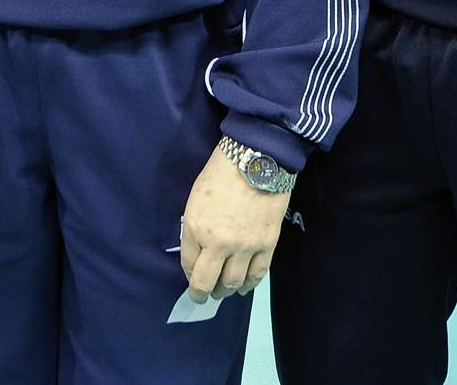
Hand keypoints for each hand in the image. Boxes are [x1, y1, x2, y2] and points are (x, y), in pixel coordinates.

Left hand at [180, 148, 287, 300]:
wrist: (256, 160)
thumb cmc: (219, 175)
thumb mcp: (195, 200)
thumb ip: (194, 230)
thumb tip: (198, 254)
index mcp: (197, 229)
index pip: (189, 265)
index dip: (189, 276)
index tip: (192, 280)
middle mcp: (220, 244)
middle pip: (209, 282)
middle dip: (203, 293)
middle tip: (203, 296)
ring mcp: (246, 247)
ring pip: (233, 283)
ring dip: (226, 291)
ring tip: (223, 292)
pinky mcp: (267, 245)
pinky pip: (257, 274)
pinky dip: (249, 285)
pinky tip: (243, 288)